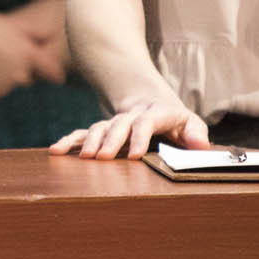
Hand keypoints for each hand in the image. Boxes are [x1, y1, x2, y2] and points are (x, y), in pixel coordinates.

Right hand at [0, 9, 67, 106]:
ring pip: (1, 88)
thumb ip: (28, 31)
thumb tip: (51, 33)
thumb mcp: (2, 23)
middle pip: (22, 78)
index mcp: (24, 52)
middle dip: (13, 72)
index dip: (53, 74)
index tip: (58, 79)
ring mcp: (0, 89)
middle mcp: (17, 73)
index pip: (48, 68)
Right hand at [48, 95, 210, 160]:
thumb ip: (196, 133)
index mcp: (155, 113)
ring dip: (91, 142)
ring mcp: (114, 122)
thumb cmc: (173, 120)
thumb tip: (201, 147)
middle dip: (111, 140)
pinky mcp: (102, 130)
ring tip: (85, 158)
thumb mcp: (189, 122)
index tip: (136, 155)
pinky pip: (84, 133)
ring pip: (100, 127)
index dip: (140, 136)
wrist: (148, 100)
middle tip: (104, 158)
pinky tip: (57, 150)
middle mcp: (131, 116)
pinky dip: (70, 140)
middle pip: (119, 124)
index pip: (147, 122)